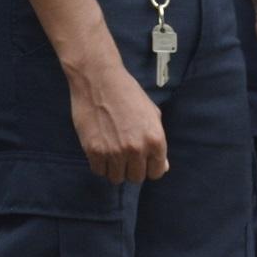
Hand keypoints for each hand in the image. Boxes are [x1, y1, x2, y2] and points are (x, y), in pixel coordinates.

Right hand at [68, 62, 167, 183]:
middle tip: (123, 154)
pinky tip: (99, 150)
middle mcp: (136, 149)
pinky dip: (99, 164)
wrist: (98, 78)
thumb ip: (158, 142)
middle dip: (131, 168)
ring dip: (114, 168)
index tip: (140, 159)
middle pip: (136, 177)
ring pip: (117, 178)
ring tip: (110, 152)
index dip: (148, 166)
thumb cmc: (127, 92)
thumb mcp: (151, 114)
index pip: (156, 173)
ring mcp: (114, 152)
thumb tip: (162, 167)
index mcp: (155, 140)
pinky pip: (99, 171)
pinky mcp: (94, 150)